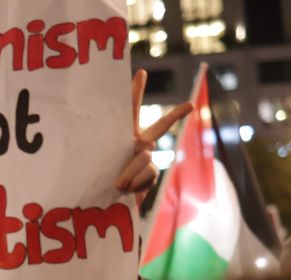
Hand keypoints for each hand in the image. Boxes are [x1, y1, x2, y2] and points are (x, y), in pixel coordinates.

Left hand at [115, 69, 193, 193]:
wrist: (106, 195)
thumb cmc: (100, 172)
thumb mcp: (103, 161)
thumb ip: (122, 158)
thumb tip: (142, 161)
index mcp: (125, 134)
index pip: (130, 110)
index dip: (136, 91)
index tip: (142, 73)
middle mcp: (140, 143)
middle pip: (161, 127)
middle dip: (176, 115)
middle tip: (190, 105)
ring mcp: (148, 158)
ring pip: (144, 159)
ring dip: (128, 173)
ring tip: (117, 182)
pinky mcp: (153, 173)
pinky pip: (147, 174)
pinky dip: (134, 183)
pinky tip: (126, 188)